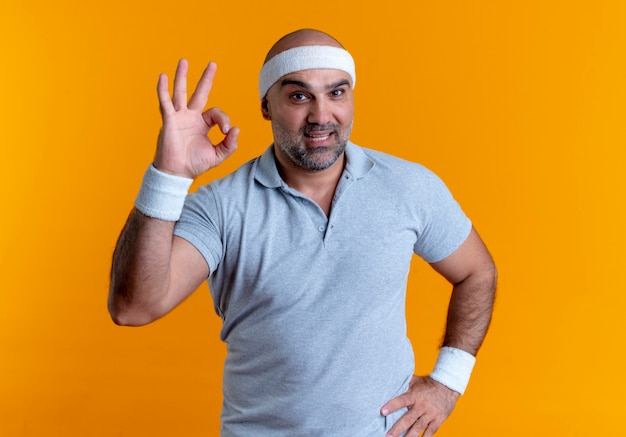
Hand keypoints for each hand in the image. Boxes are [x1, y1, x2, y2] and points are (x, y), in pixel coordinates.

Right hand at [154, 59, 238, 177]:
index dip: (223, 119)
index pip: (216, 113)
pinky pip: (165, 103)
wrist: (177, 173)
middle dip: (206, 79)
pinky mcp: (169, 121)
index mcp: (202, 124)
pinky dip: (163, 90)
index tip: (226, 131)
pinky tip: (162, 77)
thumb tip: (236, 129)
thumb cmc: (195, 164)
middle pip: (199, 93)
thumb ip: (230, 144)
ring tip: (184, 61)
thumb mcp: (218, 156)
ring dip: (182, 77)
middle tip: (212, 64)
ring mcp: (179, 117)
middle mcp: (190, 117)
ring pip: (181, 93)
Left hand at [381, 376, 458, 436]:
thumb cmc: (429, 383)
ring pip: (418, 427)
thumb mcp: (415, 381)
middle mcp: (422, 406)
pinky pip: (430, 432)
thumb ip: (404, 385)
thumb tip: (391, 383)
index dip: (392, 406)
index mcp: (414, 395)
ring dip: (409, 436)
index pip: (401, 400)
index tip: (382, 411)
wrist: (448, 385)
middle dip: (397, 428)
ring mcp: (430, 414)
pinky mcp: (438, 420)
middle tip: (388, 436)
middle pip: (408, 419)